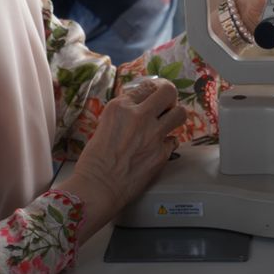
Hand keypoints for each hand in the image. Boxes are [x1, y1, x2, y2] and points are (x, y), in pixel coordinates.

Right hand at [59, 77, 186, 237]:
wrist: (98, 186)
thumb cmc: (94, 159)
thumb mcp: (105, 124)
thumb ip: (124, 113)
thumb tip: (139, 108)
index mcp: (120, 107)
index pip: (147, 86)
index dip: (153, 91)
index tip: (154, 96)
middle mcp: (139, 116)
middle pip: (168, 92)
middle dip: (170, 97)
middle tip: (166, 105)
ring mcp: (153, 134)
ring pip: (180, 113)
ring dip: (174, 117)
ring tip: (167, 124)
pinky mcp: (162, 153)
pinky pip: (174, 140)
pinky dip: (167, 143)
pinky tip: (158, 148)